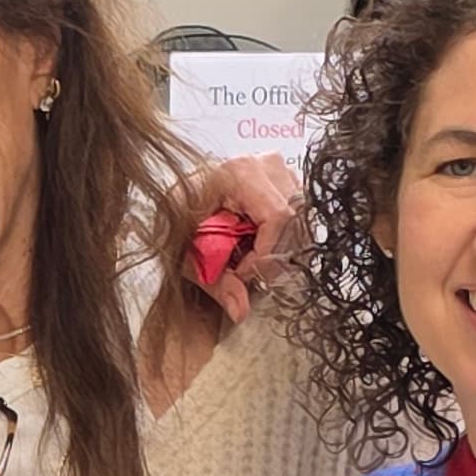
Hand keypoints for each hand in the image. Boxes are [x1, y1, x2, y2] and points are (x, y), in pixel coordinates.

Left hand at [184, 151, 303, 325]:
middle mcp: (264, 165)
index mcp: (239, 172)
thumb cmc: (176, 220)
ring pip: (302, 219)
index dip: (265, 253)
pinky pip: (299, 216)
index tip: (244, 273)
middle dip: (274, 255)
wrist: (173, 203)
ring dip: (280, 248)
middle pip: (294, 218)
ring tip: (250, 259)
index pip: (277, 216)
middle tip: (248, 272)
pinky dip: (283, 239)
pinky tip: (258, 246)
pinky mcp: (284, 182)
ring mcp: (278, 171)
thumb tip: (241, 309)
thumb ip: (215, 281)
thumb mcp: (187, 254)